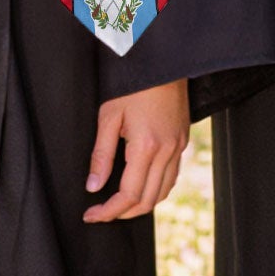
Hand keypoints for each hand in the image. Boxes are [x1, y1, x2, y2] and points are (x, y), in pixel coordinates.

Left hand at [83, 78, 189, 222]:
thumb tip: (93, 186)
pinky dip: (156, 189)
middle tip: (101, 212)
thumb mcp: (109, 116)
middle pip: (147, 200)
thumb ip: (101, 155)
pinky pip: (172, 176)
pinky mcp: (183, 140)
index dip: (108, 211)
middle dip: (123, 213)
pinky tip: (141, 185)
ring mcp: (178, 146)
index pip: (128, 195)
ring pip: (163, 192)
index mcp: (146, 146)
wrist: (163, 61)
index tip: (91, 215)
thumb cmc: (134, 84)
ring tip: (119, 204)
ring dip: (141, 204)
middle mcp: (167, 150)